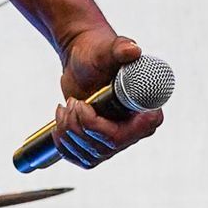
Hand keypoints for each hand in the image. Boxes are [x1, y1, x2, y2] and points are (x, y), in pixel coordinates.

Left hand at [51, 26, 163, 169]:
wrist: (83, 59)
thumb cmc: (98, 52)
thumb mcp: (108, 50)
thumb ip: (121, 49)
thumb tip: (133, 50)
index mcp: (146, 110)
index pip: (124, 136)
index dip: (97, 126)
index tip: (81, 104)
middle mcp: (136, 130)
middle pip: (104, 147)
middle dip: (78, 126)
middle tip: (71, 102)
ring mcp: (117, 141)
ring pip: (91, 156)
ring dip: (69, 132)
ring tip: (65, 107)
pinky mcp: (99, 146)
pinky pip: (81, 159)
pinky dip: (64, 145)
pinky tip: (60, 125)